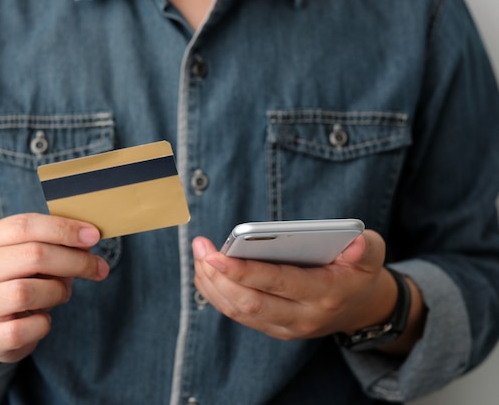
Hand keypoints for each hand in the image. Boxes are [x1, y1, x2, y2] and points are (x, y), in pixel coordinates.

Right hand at [0, 213, 109, 373]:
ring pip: (25, 292)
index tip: (94, 236)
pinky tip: (42, 319)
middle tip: (99, 268)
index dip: (63, 229)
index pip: (25, 225)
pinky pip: (24, 328)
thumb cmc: (17, 281)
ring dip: (57, 292)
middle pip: (32, 255)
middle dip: (74, 261)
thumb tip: (88, 239)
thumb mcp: (30, 257)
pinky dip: (43, 324)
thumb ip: (56, 245)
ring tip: (62, 294)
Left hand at [192, 230, 398, 340]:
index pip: (279, 284)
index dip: (244, 271)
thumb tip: (355, 242)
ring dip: (212, 284)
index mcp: (325, 295)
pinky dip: (217, 293)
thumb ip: (366, 247)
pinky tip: (206, 270)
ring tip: (198, 254)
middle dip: (218, 276)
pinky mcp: (273, 329)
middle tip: (200, 248)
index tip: (216, 254)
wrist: (361, 309)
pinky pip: (238, 314)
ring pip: (238, 311)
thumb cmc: (359, 272)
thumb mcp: (372, 254)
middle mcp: (302, 318)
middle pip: (250, 302)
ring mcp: (286, 328)